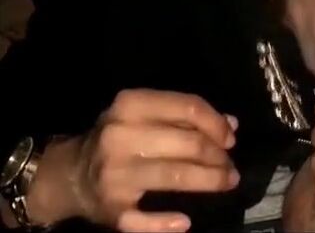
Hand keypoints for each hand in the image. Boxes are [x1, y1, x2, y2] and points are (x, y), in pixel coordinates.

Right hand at [30, 89, 238, 232]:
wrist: (70, 173)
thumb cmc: (119, 138)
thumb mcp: (145, 115)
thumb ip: (185, 116)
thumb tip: (230, 124)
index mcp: (130, 106)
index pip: (187, 107)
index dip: (216, 124)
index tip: (230, 139)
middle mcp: (120, 136)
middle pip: (188, 143)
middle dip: (218, 156)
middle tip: (230, 166)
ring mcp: (114, 174)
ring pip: (176, 175)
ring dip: (210, 180)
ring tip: (227, 182)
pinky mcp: (111, 208)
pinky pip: (146, 220)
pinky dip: (168, 222)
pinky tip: (185, 221)